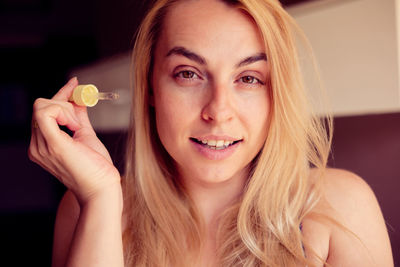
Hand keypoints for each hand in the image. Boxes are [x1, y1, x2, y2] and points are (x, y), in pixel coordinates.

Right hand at [28, 77, 120, 204]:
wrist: (102, 188)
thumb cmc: (96, 167)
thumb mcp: (86, 135)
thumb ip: (79, 117)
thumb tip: (80, 98)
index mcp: (43, 145)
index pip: (43, 112)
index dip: (59, 95)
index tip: (75, 84)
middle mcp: (37, 146)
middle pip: (41, 106)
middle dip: (65, 103)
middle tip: (80, 119)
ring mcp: (42, 146)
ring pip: (43, 106)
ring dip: (66, 109)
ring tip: (79, 126)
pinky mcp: (53, 145)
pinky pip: (45, 112)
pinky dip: (62, 110)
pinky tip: (74, 124)